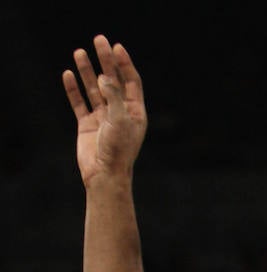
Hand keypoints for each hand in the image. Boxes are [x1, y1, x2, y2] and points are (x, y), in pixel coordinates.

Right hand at [62, 35, 147, 186]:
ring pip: (94, 89)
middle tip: (98, 40)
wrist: (104, 174)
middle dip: (106, 61)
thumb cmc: (118, 150)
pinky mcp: (86, 125)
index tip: (116, 47)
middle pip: (112, 80)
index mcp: (135, 112)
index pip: (132, 82)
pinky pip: (79, 103)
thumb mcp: (120, 120)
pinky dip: (74, 89)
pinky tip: (68, 74)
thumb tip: (104, 77)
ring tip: (80, 52)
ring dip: (87, 71)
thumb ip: (113, 97)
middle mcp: (120, 113)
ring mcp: (103, 118)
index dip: (124, 64)